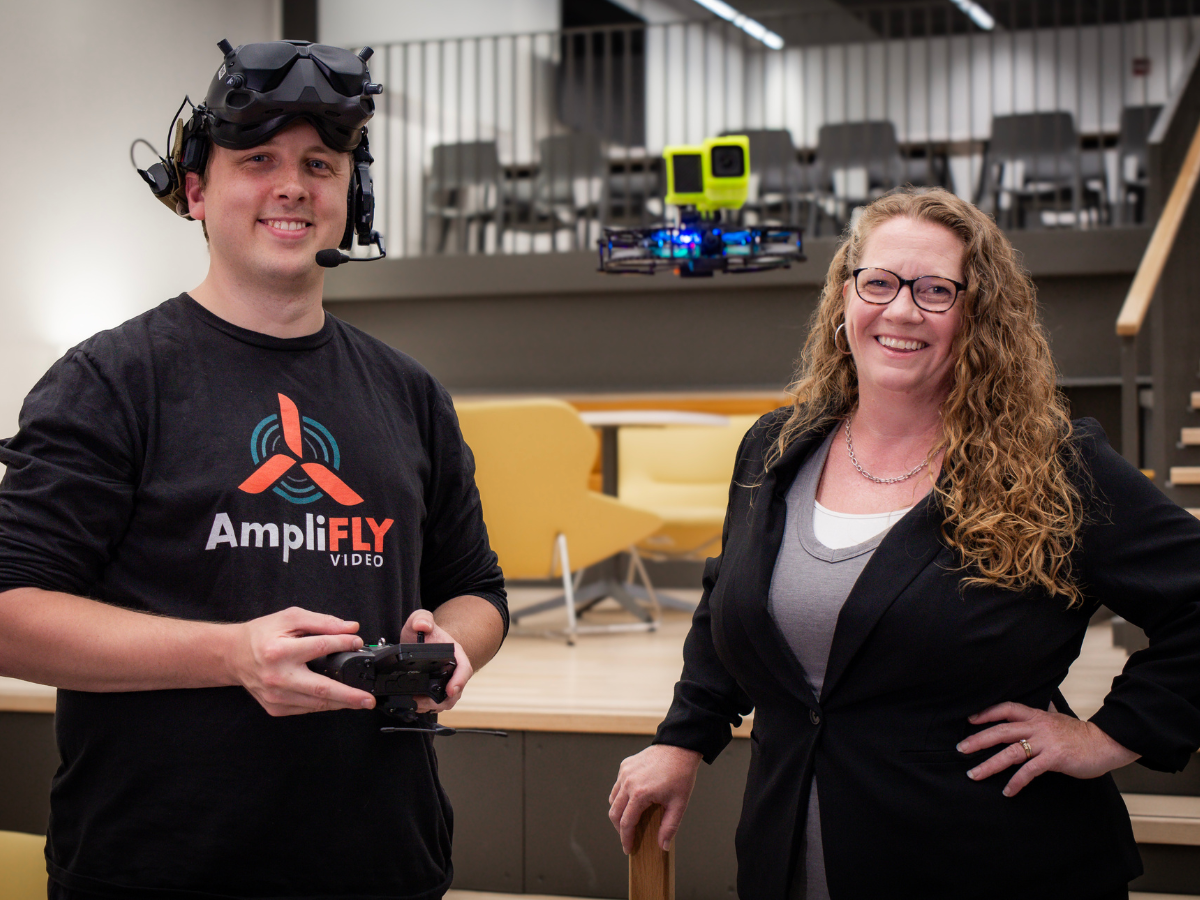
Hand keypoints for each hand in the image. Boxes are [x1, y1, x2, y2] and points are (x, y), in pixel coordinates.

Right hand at [229, 607, 371, 715]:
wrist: (233, 655)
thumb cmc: (261, 635)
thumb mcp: (290, 618)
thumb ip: (322, 622)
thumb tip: (350, 628)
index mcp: (279, 652)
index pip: (321, 647)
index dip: (344, 644)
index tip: (358, 642)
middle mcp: (277, 677)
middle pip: (321, 689)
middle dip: (349, 696)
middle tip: (368, 699)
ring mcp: (276, 696)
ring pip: (316, 703)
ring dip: (341, 703)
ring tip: (359, 701)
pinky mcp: (276, 708)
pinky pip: (306, 708)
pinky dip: (323, 704)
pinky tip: (336, 700)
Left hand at [401, 608, 472, 712]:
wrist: (422, 640)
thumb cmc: (425, 632)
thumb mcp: (420, 619)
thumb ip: (421, 618)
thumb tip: (423, 625)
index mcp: (456, 654)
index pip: (464, 669)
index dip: (460, 681)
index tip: (451, 690)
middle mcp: (455, 670)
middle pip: (457, 690)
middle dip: (443, 700)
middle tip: (424, 702)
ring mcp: (447, 681)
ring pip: (448, 700)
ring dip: (433, 705)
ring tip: (417, 704)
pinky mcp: (438, 689)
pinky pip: (437, 702)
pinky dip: (428, 706)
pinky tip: (416, 704)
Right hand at [609, 744, 701, 853]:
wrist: (679, 748)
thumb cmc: (681, 775)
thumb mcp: (679, 804)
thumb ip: (670, 827)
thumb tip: (663, 846)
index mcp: (640, 794)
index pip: (626, 823)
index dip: (626, 838)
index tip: (628, 849)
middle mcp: (628, 782)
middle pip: (614, 813)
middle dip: (619, 828)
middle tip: (628, 837)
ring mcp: (624, 772)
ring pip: (613, 798)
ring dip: (618, 812)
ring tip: (629, 820)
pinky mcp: (625, 765)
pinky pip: (618, 785)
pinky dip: (621, 796)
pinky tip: (633, 800)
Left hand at [958, 701, 1139, 796]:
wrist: (1106, 743)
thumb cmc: (1081, 734)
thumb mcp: (1059, 718)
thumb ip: (1047, 713)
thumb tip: (1044, 703)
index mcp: (1037, 715)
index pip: (1007, 709)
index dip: (987, 713)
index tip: (970, 720)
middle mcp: (1038, 726)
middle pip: (1001, 730)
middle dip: (978, 740)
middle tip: (961, 749)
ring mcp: (1045, 742)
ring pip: (1010, 752)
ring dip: (990, 764)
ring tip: (974, 774)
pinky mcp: (1054, 758)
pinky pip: (1030, 771)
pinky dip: (1017, 782)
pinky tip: (1008, 791)